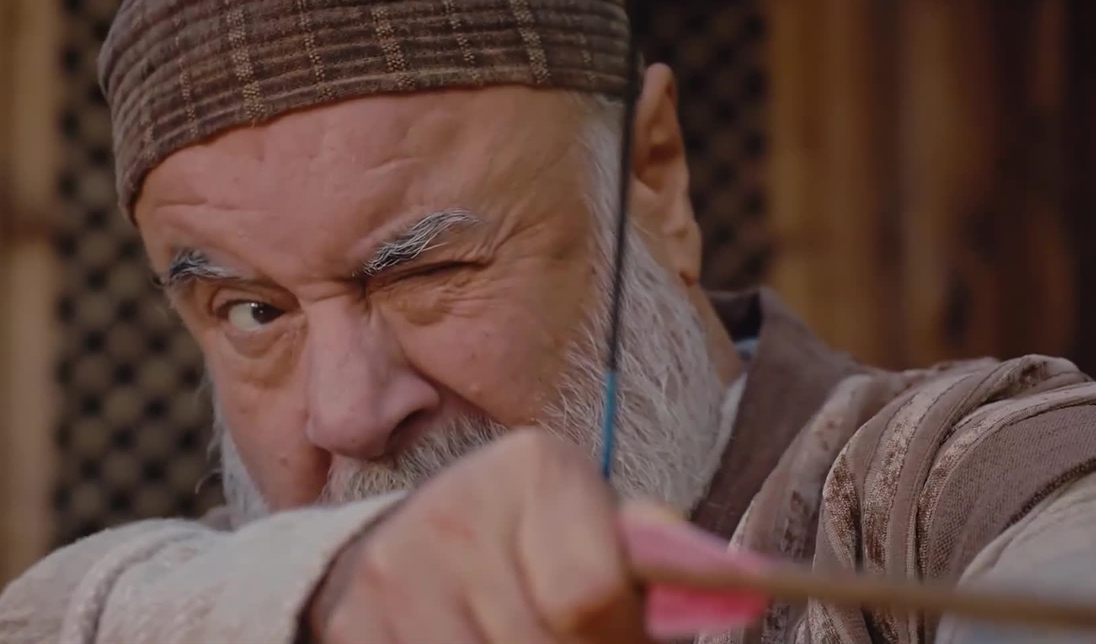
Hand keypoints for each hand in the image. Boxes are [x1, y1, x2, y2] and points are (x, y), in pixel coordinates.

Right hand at [306, 428, 650, 643]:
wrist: (398, 546)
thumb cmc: (523, 542)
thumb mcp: (587, 524)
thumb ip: (646, 552)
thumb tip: (743, 586)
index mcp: (536, 469)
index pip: (593, 598)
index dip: (619, 641)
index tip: (618, 640)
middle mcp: (457, 508)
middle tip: (573, 643)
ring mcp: (395, 572)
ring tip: (524, 640)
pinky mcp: (353, 625)